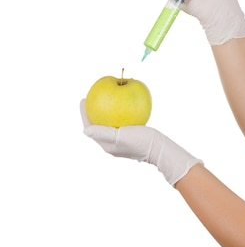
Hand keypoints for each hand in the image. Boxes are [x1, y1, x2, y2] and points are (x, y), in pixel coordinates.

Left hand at [80, 100, 201, 185]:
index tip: (83, 100)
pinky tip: (124, 105)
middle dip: (93, 112)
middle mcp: (111, 144)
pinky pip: (121, 123)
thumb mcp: (120, 137)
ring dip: (104, 113)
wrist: (160, 148)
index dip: (84, 114)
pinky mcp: (130, 137)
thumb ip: (103, 133)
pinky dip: (119, 114)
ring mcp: (121, 141)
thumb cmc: (141, 142)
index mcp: (106, 145)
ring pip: (109, 124)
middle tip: (92, 98)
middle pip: (97, 126)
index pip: (90, 128)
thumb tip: (85, 129)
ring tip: (105, 100)